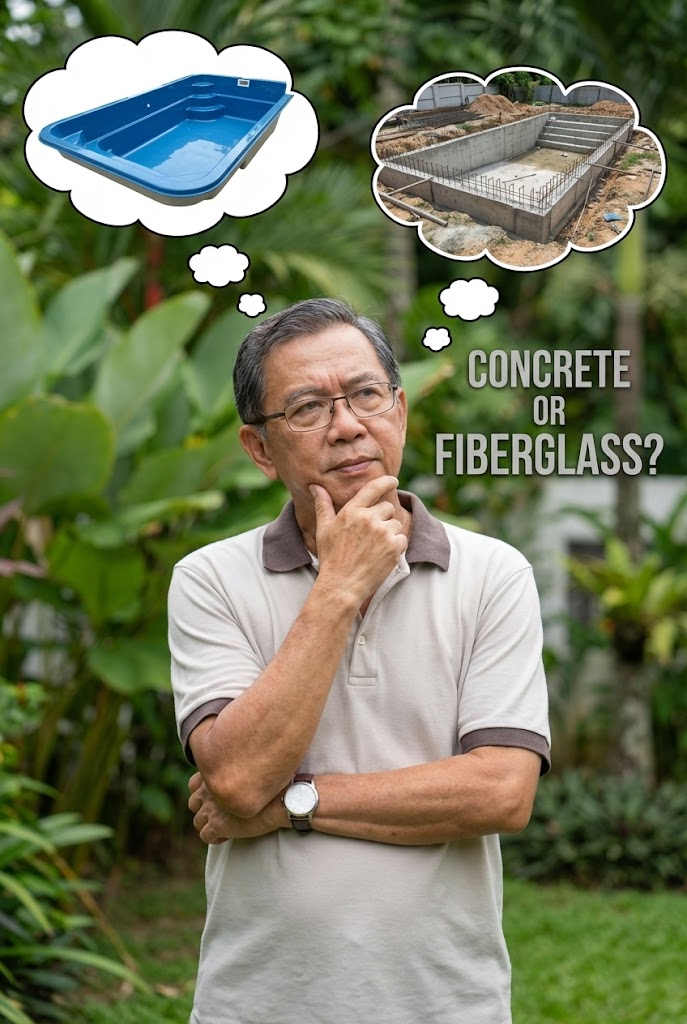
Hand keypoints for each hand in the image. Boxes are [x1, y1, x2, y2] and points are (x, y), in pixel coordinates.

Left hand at [188, 773, 285, 843]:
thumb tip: (236, 779)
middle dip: (205, 810)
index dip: (204, 794)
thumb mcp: (249, 771)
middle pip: (193, 803)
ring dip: (210, 825)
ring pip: (198, 821)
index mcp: (215, 774)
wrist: (281, 799)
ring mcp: (211, 808)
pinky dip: (215, 838)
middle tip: (221, 814)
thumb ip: (234, 773)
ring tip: (226, 826)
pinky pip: (206, 836)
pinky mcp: (217, 825)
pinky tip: (229, 835)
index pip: (194, 785)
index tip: (216, 799)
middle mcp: (208, 789)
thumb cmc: (273, 784)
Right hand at [310, 475, 407, 603]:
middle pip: (387, 508)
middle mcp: (369, 518)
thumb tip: (316, 486)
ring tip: (374, 549)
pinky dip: (396, 547)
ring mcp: (383, 532)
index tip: (392, 481)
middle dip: (383, 518)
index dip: (386, 481)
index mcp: (352, 511)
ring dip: (389, 534)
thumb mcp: (324, 529)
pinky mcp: (394, 547)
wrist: (341, 585)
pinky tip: (381, 556)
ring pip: (396, 524)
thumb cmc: (331, 558)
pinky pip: (402, 539)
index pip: (373, 488)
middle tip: (370, 536)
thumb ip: (323, 505)